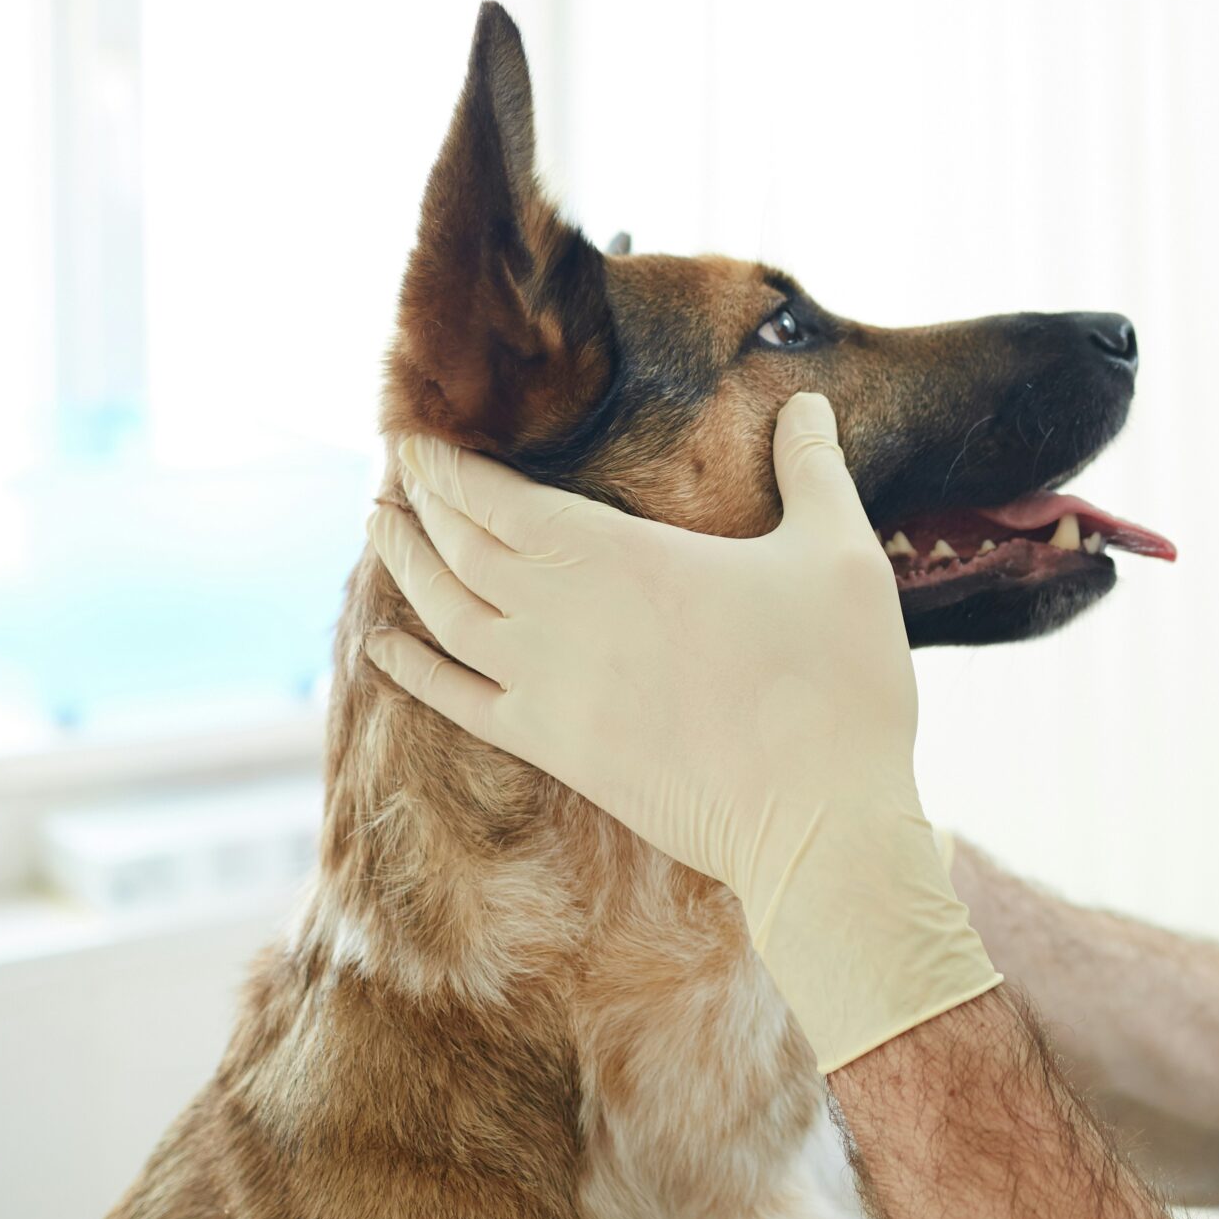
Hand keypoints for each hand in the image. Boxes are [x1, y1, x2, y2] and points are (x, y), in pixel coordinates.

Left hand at [362, 391, 998, 1071]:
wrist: (818, 818)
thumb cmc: (836, 680)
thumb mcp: (839, 553)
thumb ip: (813, 468)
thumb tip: (806, 400)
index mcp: (621, 557)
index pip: (502, 498)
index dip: (450, 465)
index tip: (414, 436)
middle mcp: (563, 617)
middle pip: (460, 548)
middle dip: (420, 502)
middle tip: (392, 469)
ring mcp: (549, 689)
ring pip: (446, 616)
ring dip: (405, 567)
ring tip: (379, 528)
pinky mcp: (556, 749)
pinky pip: (457, 702)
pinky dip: (412, 669)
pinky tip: (382, 645)